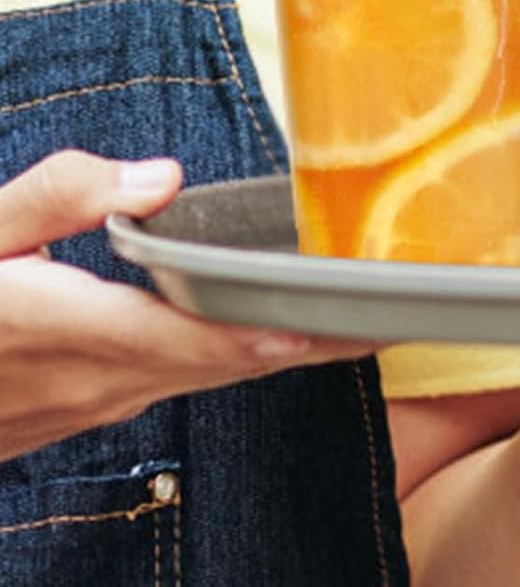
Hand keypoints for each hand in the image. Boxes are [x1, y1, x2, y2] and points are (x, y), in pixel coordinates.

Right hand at [0, 150, 373, 462]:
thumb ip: (59, 197)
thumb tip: (160, 179)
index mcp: (69, 331)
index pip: (195, 339)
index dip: (274, 334)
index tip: (343, 323)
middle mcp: (94, 381)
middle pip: (224, 364)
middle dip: (311, 344)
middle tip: (392, 316)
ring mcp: (91, 405)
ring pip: (206, 377)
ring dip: (281, 354)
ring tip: (358, 324)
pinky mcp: (84, 409)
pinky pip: (178, 383)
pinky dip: (233, 359)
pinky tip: (271, 336)